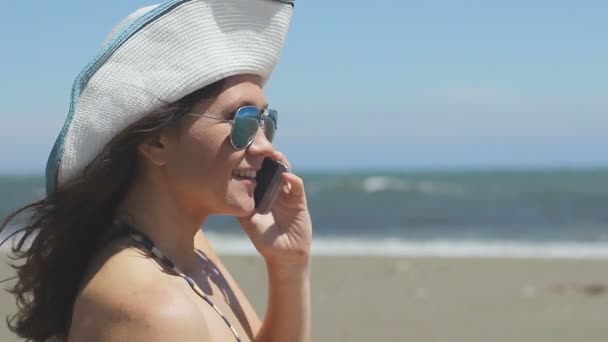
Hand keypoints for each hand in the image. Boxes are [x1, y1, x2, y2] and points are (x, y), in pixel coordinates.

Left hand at [237, 151, 311, 265]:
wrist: (284, 255)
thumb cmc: (264, 240)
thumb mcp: (248, 222)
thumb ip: (240, 206)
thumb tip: (224, 191)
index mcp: (261, 192)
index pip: (257, 170)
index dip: (252, 160)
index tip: (243, 151)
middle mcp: (274, 189)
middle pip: (271, 165)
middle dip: (266, 155)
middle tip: (257, 147)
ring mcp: (287, 193)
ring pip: (285, 170)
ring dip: (280, 161)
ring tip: (273, 155)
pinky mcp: (299, 200)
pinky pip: (297, 185)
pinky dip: (292, 178)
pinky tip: (285, 176)